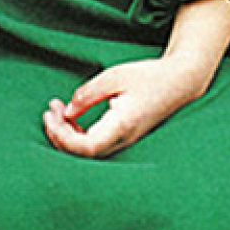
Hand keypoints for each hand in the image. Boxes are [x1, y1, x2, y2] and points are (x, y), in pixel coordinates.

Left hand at [42, 54, 213, 159]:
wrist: (179, 82)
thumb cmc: (148, 76)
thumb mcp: (114, 76)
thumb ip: (88, 94)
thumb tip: (68, 111)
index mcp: (123, 125)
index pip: (87, 148)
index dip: (63, 137)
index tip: (51, 115)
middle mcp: (125, 139)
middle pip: (84, 154)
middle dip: (60, 135)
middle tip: (50, 110)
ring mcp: (126, 142)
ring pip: (89, 152)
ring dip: (67, 134)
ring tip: (56, 109)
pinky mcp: (124, 138)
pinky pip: (97, 145)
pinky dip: (79, 134)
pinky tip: (72, 116)